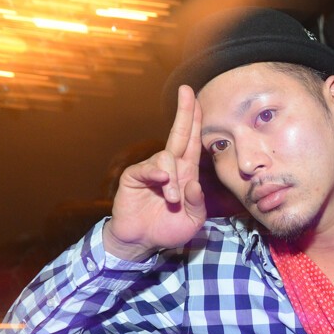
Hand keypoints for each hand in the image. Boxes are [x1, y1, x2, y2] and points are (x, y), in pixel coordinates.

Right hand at [104, 85, 207, 260]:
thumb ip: (197, 203)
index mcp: (186, 172)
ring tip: (173, 200)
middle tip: (187, 91)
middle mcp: (170, 167)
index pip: (193, 142)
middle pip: (179, 134)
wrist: (143, 242)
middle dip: (185, 112)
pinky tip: (162, 183)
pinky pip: (148, 168)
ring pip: (167, 158)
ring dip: (173, 179)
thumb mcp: (193, 220)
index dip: (195, 121)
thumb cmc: (169, 229)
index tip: (199, 98)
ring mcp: (151, 170)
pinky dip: (158, 175)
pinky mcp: (134, 177)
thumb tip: (193, 183)